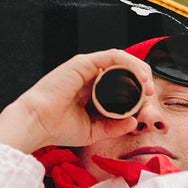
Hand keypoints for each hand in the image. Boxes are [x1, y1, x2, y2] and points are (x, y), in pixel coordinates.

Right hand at [0, 50, 152, 154]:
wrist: (37, 124)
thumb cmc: (57, 128)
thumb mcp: (92, 131)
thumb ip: (113, 127)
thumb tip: (133, 122)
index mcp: (89, 89)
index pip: (119, 82)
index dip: (136, 89)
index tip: (145, 102)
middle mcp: (88, 75)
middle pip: (123, 69)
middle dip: (141, 78)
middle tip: (150, 93)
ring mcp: (86, 67)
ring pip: (121, 59)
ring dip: (139, 69)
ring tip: (147, 85)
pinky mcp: (83, 62)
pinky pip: (113, 56)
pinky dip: (130, 63)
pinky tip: (139, 76)